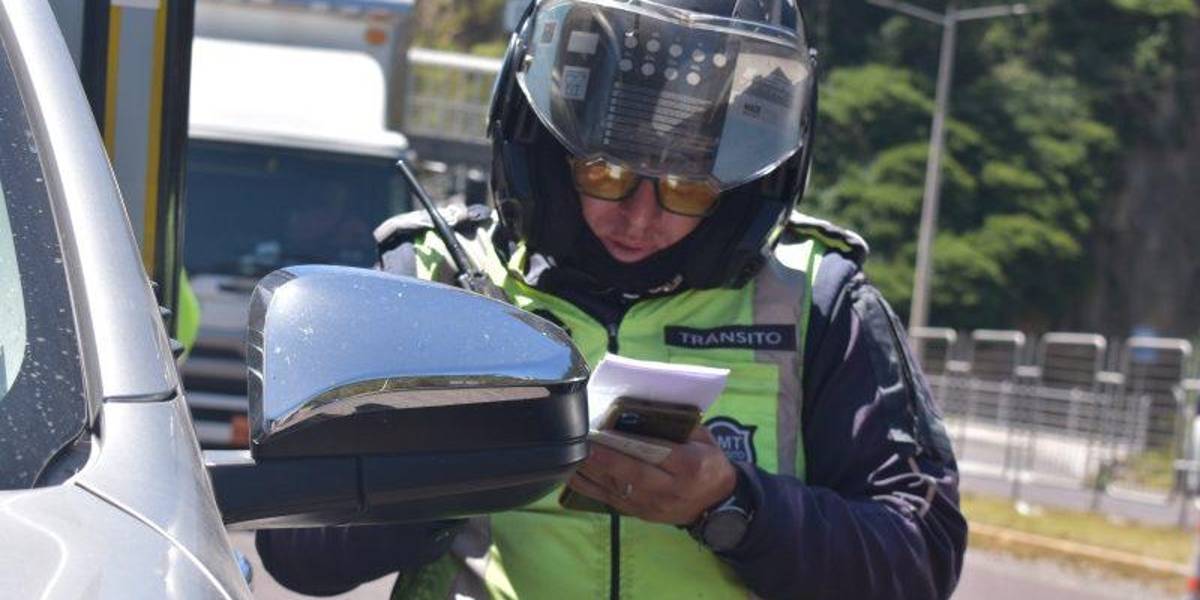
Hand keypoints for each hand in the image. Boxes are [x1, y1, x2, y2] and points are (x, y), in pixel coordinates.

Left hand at [567, 426, 736, 524]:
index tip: (608, 431)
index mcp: (690, 467)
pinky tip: (572, 474)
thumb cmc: (709, 463)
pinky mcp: (639, 514)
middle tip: (582, 443)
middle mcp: (670, 490)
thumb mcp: (705, 440)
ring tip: (571, 454)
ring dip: (591, 472)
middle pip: (634, 475)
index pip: (659, 454)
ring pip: (617, 489)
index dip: (632, 444)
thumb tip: (645, 405)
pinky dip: (589, 488)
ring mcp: (653, 505)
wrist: (716, 506)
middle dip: (605, 459)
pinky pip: (610, 501)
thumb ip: (680, 426)